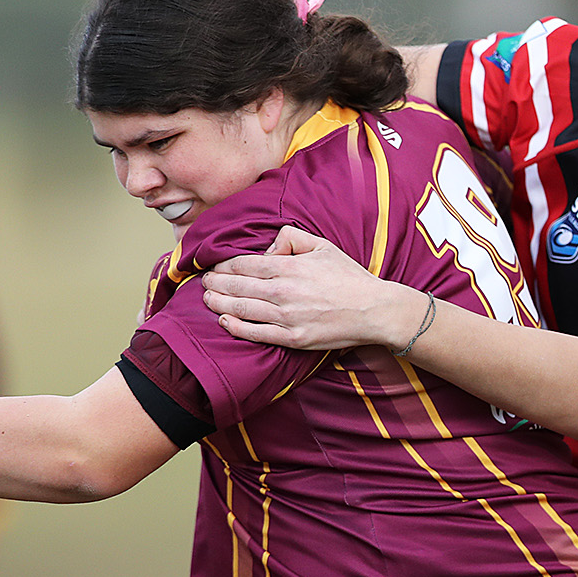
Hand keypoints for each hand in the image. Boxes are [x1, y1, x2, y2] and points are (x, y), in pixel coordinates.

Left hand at [200, 225, 425, 350]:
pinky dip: (236, 327)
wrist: (373, 310)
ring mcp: (287, 317)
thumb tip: (269, 246)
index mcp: (289, 267)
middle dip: (216, 283)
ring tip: (207, 299)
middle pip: (238, 285)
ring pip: (242, 308)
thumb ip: (292, 238)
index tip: (214, 266)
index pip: (245, 263)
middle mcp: (283, 291)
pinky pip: (256, 333)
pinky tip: (224, 321)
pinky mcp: (292, 338)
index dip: (225, 265)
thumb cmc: (349, 277)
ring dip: (219, 303)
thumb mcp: (322, 246)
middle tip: (204, 282)